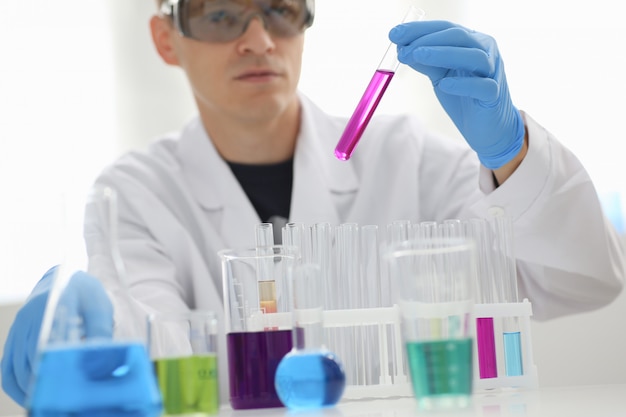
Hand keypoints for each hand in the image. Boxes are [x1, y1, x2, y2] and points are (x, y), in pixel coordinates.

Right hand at [1, 266, 112, 405]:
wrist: (63, 278)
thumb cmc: (85, 294)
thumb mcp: (99, 307)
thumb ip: (101, 331)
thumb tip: (100, 362)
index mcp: (52, 307)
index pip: (50, 346)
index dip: (56, 371)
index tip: (66, 389)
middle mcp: (29, 319)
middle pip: (32, 362)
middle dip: (47, 384)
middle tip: (64, 399)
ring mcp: (18, 329)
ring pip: (18, 369)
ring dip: (33, 388)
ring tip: (51, 401)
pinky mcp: (13, 339)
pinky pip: (7, 369)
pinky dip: (17, 387)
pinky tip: (32, 397)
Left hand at [389, 20, 524, 169]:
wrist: (487, 127)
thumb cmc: (465, 98)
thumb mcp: (441, 76)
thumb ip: (425, 62)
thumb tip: (402, 49)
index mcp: (472, 42)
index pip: (445, 29)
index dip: (420, 29)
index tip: (395, 34)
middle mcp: (485, 52)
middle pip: (458, 37)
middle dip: (427, 40)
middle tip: (403, 49)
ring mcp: (492, 72)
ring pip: (473, 56)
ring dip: (443, 53)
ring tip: (418, 56)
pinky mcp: (494, 95)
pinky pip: (481, 86)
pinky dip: (462, 84)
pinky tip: (444, 84)